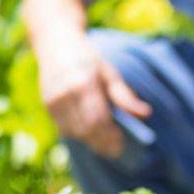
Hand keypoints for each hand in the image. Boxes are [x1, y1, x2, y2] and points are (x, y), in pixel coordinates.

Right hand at [37, 35, 151, 158]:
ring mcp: (53, 102)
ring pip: (74, 133)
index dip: (109, 136)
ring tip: (104, 143)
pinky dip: (78, 135)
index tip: (121, 144)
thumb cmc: (88, 59)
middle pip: (85, 130)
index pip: (98, 120)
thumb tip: (146, 114)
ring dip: (90, 141)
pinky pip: (64, 129)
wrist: (55, 44)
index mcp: (83, 84)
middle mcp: (65, 95)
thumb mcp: (109, 73)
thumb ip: (125, 96)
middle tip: (115, 150)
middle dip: (101, 143)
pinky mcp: (47, 106)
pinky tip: (89, 133)